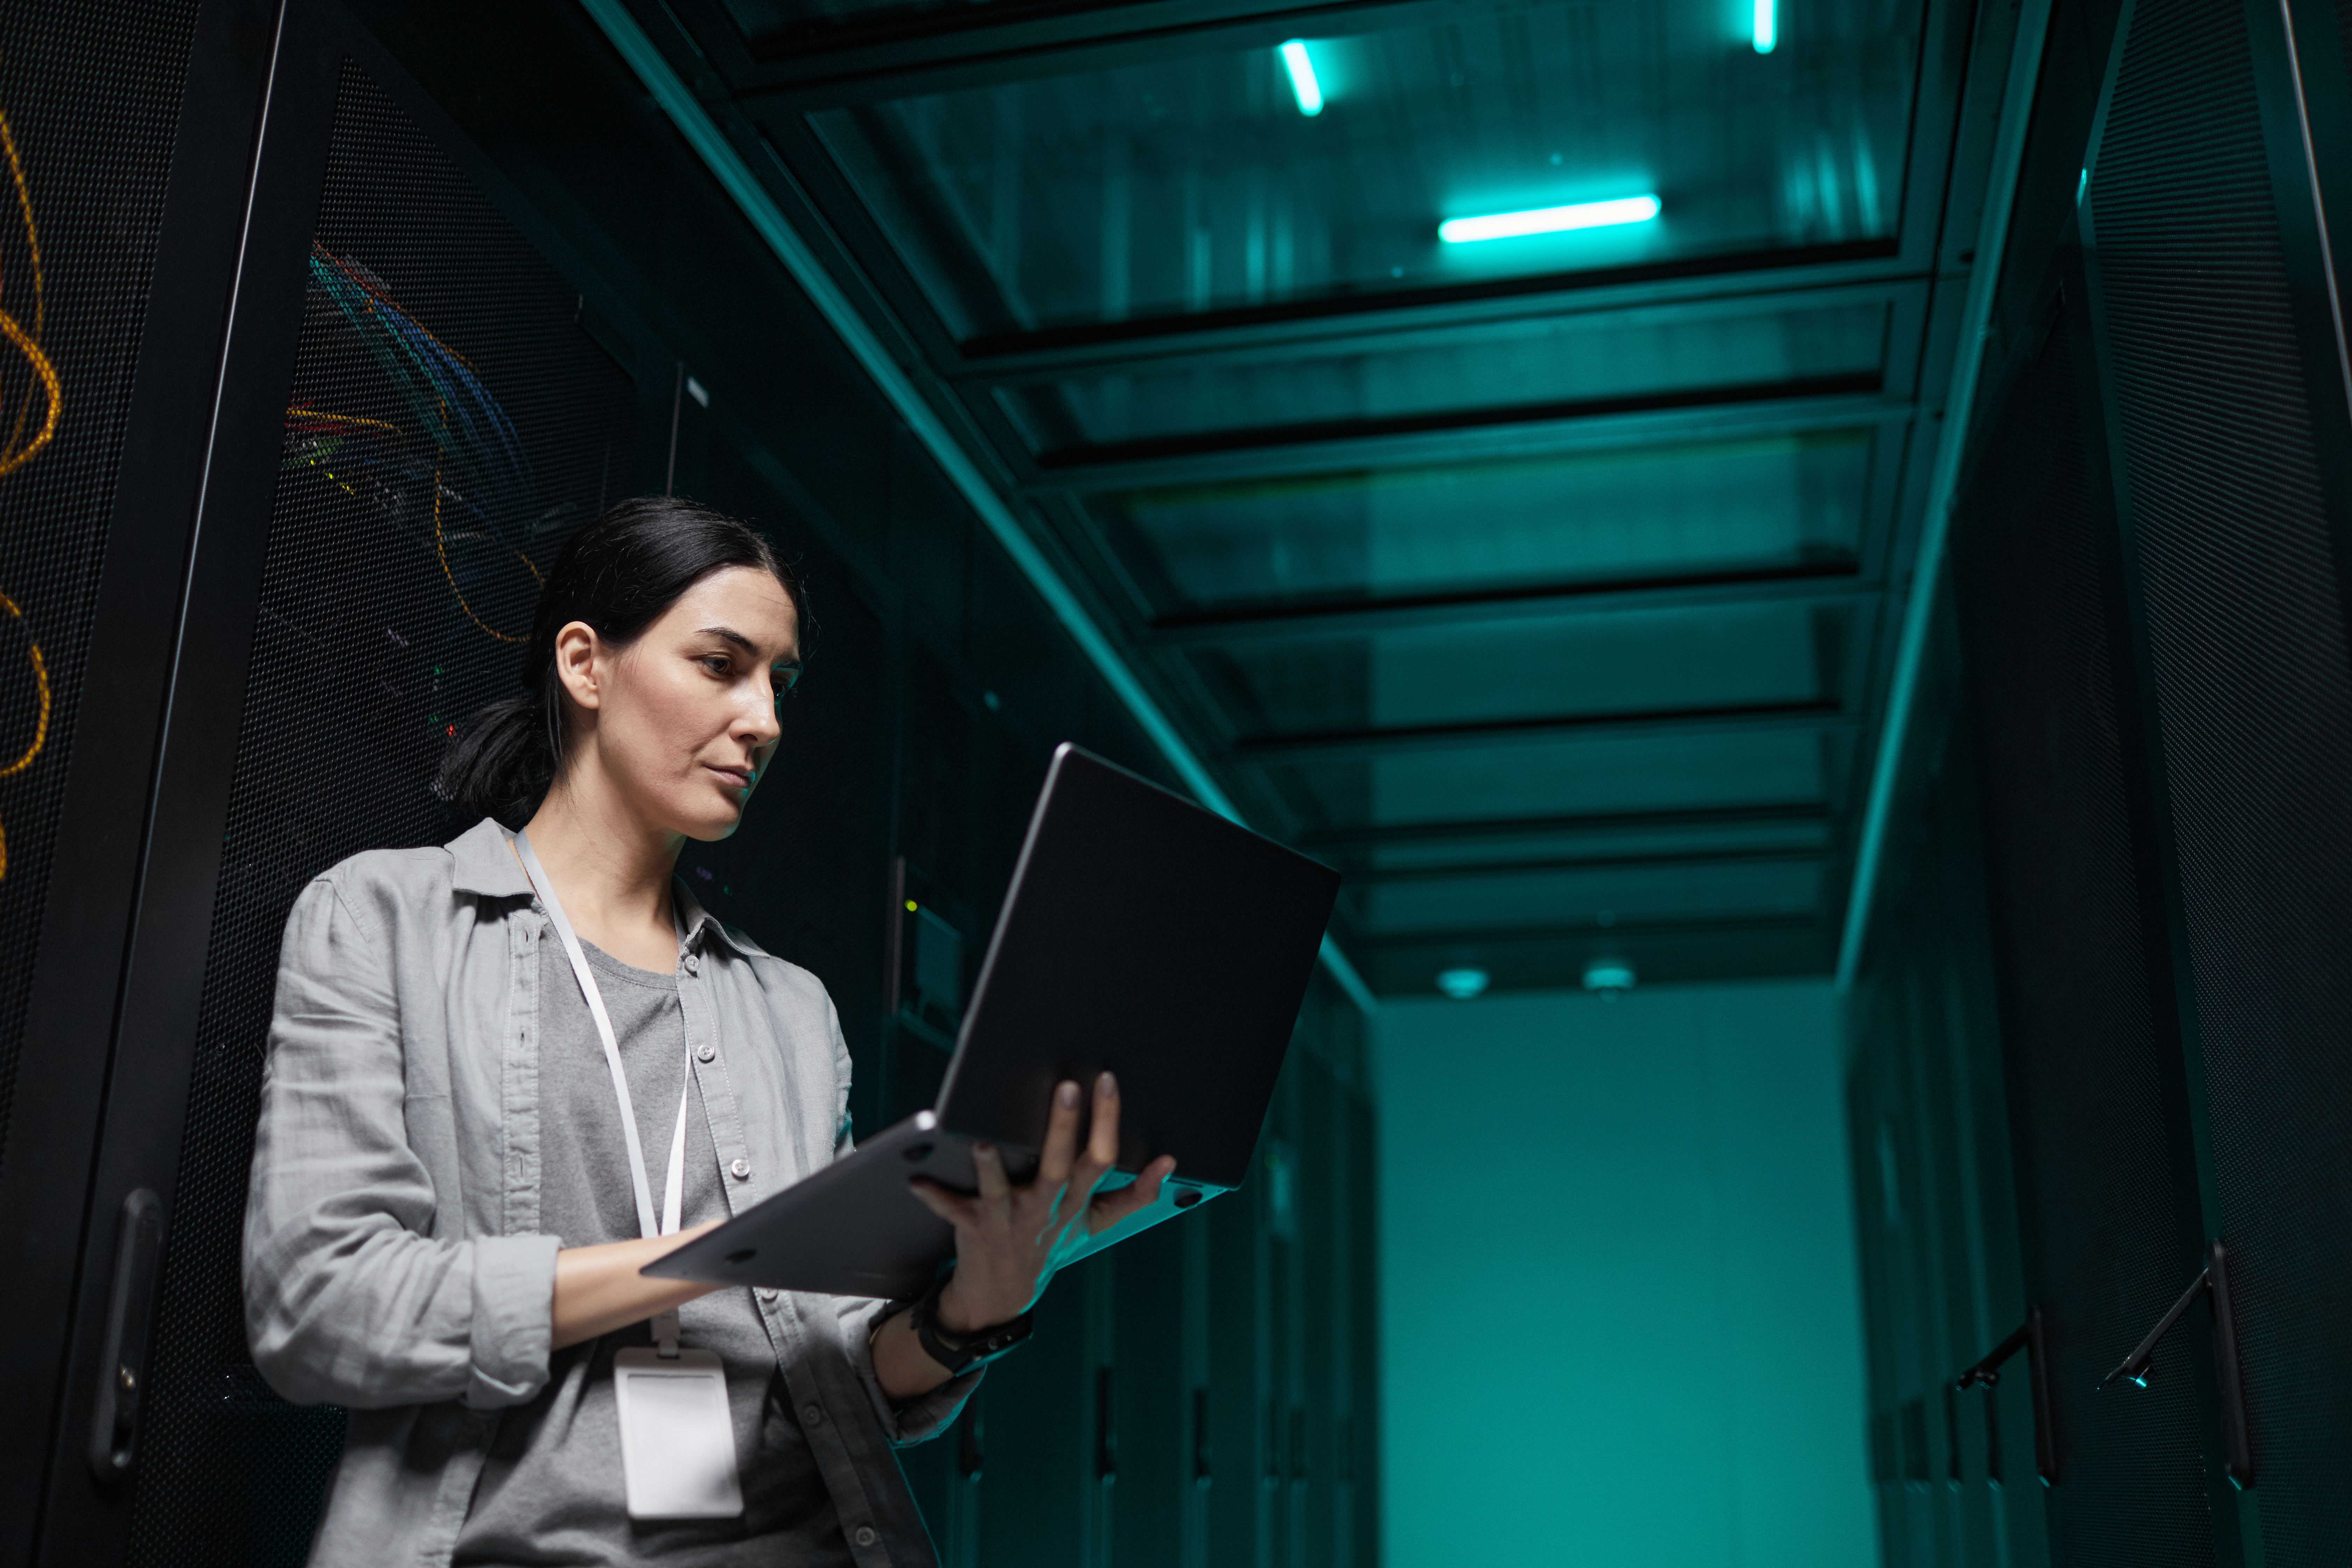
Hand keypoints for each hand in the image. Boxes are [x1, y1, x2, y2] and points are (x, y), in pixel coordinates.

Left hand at [908, 1070, 1175, 1333]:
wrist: (1005, 1292)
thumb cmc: (1054, 1242)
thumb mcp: (1097, 1222)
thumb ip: (1136, 1195)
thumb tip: (1170, 1163)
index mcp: (1076, 1201)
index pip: (1100, 1159)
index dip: (1106, 1121)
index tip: (1105, 1079)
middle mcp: (1044, 1207)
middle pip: (1059, 1165)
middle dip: (1063, 1127)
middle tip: (1066, 1087)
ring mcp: (1008, 1217)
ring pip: (1001, 1188)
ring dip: (990, 1166)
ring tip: (981, 1140)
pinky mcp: (972, 1226)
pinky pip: (951, 1209)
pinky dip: (933, 1196)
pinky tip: (916, 1178)